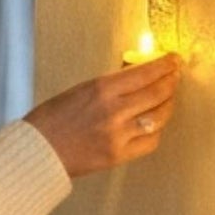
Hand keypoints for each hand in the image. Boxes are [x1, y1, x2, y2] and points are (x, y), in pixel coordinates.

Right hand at [24, 53, 181, 177]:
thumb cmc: (51, 119)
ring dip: (168, 105)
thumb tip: (136, 75)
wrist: (37, 151)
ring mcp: (119, 134)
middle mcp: (114, 110)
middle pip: (157, 92)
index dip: (164, 65)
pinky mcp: (119, 155)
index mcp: (102, 88)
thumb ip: (110, 85)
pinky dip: (156, 130)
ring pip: (159, 116)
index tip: (173, 60)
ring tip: (169, 98)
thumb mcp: (80, 90)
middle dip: (171, 82)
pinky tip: (155, 124)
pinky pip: (150, 141)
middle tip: (176, 75)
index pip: (145, 72)